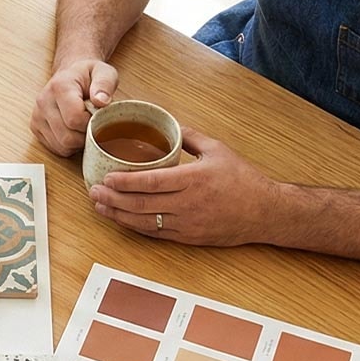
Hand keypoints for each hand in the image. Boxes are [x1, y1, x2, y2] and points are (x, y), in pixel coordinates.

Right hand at [31, 56, 119, 154]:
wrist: (70, 74)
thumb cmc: (88, 76)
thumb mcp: (104, 72)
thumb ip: (105, 84)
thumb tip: (101, 101)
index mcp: (60, 87)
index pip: (75, 119)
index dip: (91, 124)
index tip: (97, 115)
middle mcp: (43, 101)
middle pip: (67, 137)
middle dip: (85, 136)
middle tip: (93, 123)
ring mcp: (37, 116)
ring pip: (61, 146)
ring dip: (77, 143)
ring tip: (83, 126)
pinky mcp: (35, 127)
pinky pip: (55, 148)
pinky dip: (68, 146)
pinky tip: (74, 131)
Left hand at [87, 127, 280, 246]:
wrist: (266, 212)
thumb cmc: (243, 179)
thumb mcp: (217, 149)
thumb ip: (189, 135)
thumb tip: (166, 123)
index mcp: (193, 180)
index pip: (150, 182)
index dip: (124, 182)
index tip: (105, 179)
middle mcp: (188, 204)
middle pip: (141, 204)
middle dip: (112, 200)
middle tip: (93, 193)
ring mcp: (187, 224)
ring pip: (144, 222)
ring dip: (118, 215)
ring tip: (99, 207)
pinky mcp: (189, 237)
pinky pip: (155, 234)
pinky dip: (135, 227)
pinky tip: (122, 220)